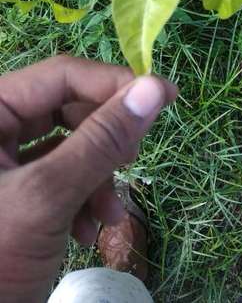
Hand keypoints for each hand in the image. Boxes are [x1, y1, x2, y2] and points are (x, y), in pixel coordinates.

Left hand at [0, 55, 176, 302]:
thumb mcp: (47, 196)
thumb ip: (101, 140)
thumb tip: (154, 88)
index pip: (61, 74)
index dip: (113, 83)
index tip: (163, 97)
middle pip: (65, 108)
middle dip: (104, 139)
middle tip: (133, 159)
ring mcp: (0, 161)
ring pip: (66, 144)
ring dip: (97, 175)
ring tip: (108, 212)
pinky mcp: (10, 192)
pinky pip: (56, 176)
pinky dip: (81, 196)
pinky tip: (89, 228)